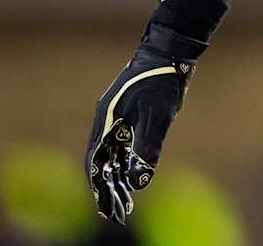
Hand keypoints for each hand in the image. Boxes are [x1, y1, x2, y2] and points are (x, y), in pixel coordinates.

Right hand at [85, 27, 197, 222]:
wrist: (168, 51)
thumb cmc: (161, 80)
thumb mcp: (158, 115)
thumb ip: (148, 146)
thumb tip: (140, 179)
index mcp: (107, 118)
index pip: (95, 159)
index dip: (97, 184)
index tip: (103, 205)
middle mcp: (106, 119)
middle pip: (101, 160)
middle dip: (106, 187)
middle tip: (115, 212)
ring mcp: (116, 117)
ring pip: (111, 154)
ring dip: (115, 177)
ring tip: (123, 202)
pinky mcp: (128, 115)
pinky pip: (121, 144)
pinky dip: (124, 162)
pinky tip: (130, 176)